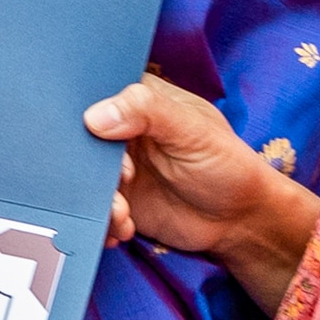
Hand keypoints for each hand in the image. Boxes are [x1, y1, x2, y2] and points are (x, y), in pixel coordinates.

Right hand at [87, 74, 317, 308]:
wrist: (239, 222)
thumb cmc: (226, 165)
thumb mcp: (192, 130)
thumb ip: (148, 112)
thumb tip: (94, 117)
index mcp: (138, 101)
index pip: (95, 93)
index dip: (84, 109)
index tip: (90, 131)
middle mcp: (121, 131)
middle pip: (80, 138)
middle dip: (87, 164)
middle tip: (120, 180)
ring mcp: (115, 168)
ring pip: (82, 177)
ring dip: (96, 198)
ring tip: (122, 213)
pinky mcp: (116, 199)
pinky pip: (92, 207)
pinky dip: (102, 220)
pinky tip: (124, 227)